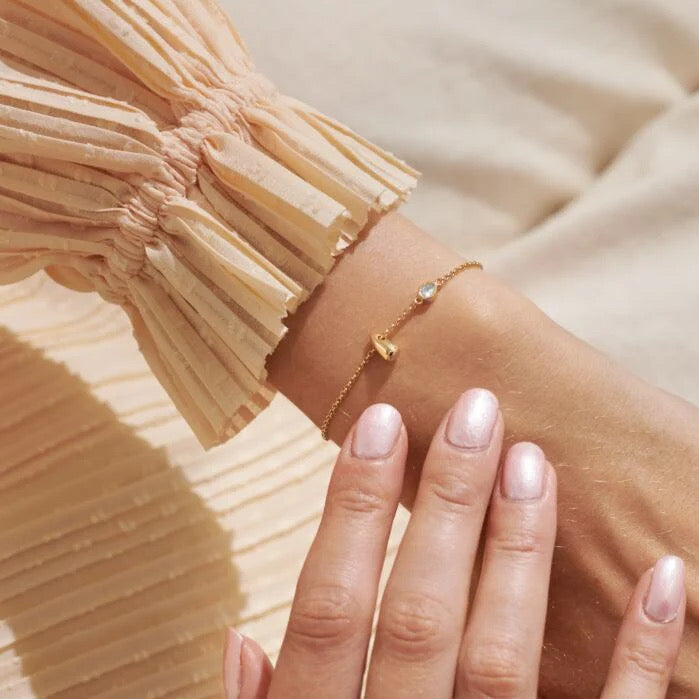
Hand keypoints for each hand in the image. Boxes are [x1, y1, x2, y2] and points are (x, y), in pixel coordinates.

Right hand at [222, 390, 685, 697]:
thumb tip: (239, 638)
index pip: (328, 609)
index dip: (351, 513)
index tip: (378, 425)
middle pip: (419, 615)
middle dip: (444, 504)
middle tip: (475, 412)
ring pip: (504, 660)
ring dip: (519, 554)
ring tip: (533, 460)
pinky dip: (641, 657)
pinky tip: (664, 575)